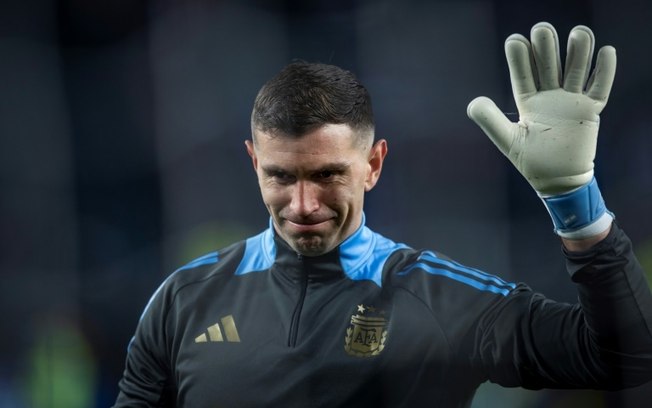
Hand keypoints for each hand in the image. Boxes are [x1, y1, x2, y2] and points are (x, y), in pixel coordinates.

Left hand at [467, 22, 616, 195]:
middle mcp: (549, 96)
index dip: (519, 59)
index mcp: (528, 101)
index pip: (523, 75)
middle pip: (549, 66)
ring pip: (575, 71)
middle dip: (546, 48)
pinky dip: (604, 71)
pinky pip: (599, 88)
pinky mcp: (590, 111)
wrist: (558, 180)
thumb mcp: (508, 140)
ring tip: (578, 33)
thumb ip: (490, 121)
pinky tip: (605, 51)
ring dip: (577, 52)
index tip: (515, 40)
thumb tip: (473, 101)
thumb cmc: (532, 161)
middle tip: (542, 30)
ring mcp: (571, 101)